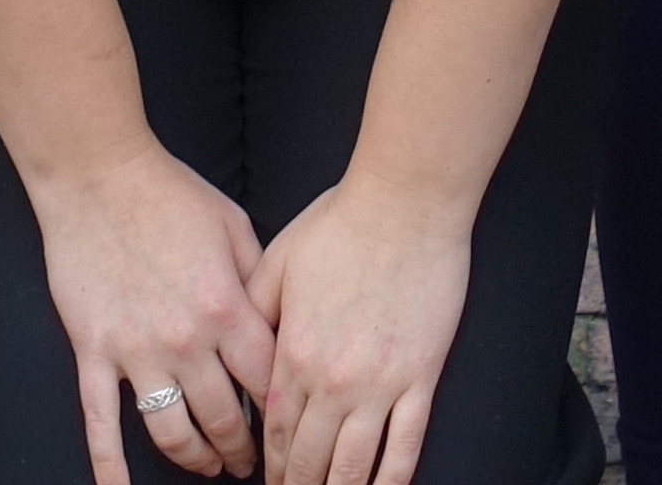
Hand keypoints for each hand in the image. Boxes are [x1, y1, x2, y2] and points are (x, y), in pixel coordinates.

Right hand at [33, 147, 274, 484]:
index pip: (266, 383)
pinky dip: (110, 467)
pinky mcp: (94, 352)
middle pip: (222, 417)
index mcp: (226, 308)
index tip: (291, 428)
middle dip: (243, 448)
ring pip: (171, 430)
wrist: (100, 176)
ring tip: (208, 467)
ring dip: (195, 458)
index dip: (282, 414)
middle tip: (251, 464)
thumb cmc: (170, 194)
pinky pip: (101, 424)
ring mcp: (136, 351)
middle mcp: (186, 340)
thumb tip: (278, 323)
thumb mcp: (234, 228)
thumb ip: (257, 280)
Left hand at [250, 168, 475, 484]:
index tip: (269, 481)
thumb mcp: (277, 262)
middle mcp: (332, 380)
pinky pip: (405, 444)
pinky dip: (392, 479)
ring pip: (353, 463)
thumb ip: (255, 313)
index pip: (276, 430)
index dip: (272, 464)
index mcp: (293, 354)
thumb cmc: (340, 223)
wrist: (404, 203)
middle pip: (311, 457)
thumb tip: (241, 354)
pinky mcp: (420, 377)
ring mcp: (379, 383)